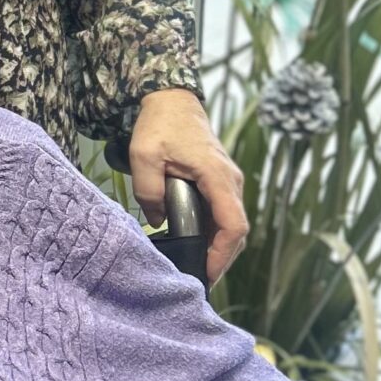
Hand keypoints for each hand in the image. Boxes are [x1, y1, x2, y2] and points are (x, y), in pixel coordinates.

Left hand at [129, 89, 246, 281]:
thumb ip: (148, 191)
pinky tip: (195, 247)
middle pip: (237, 231)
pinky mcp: (219, 183)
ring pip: (231, 225)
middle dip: (222, 258)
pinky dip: (214, 234)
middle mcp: (230, 182)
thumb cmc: (160, 124)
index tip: (208, 273)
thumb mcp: (144, 156)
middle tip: (199, 280)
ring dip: (218, 248)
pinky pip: (223, 215)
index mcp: (217, 176)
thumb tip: (156, 222)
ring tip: (196, 268)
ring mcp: (227, 183)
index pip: (234, 225)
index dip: (224, 254)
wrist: (172, 100)